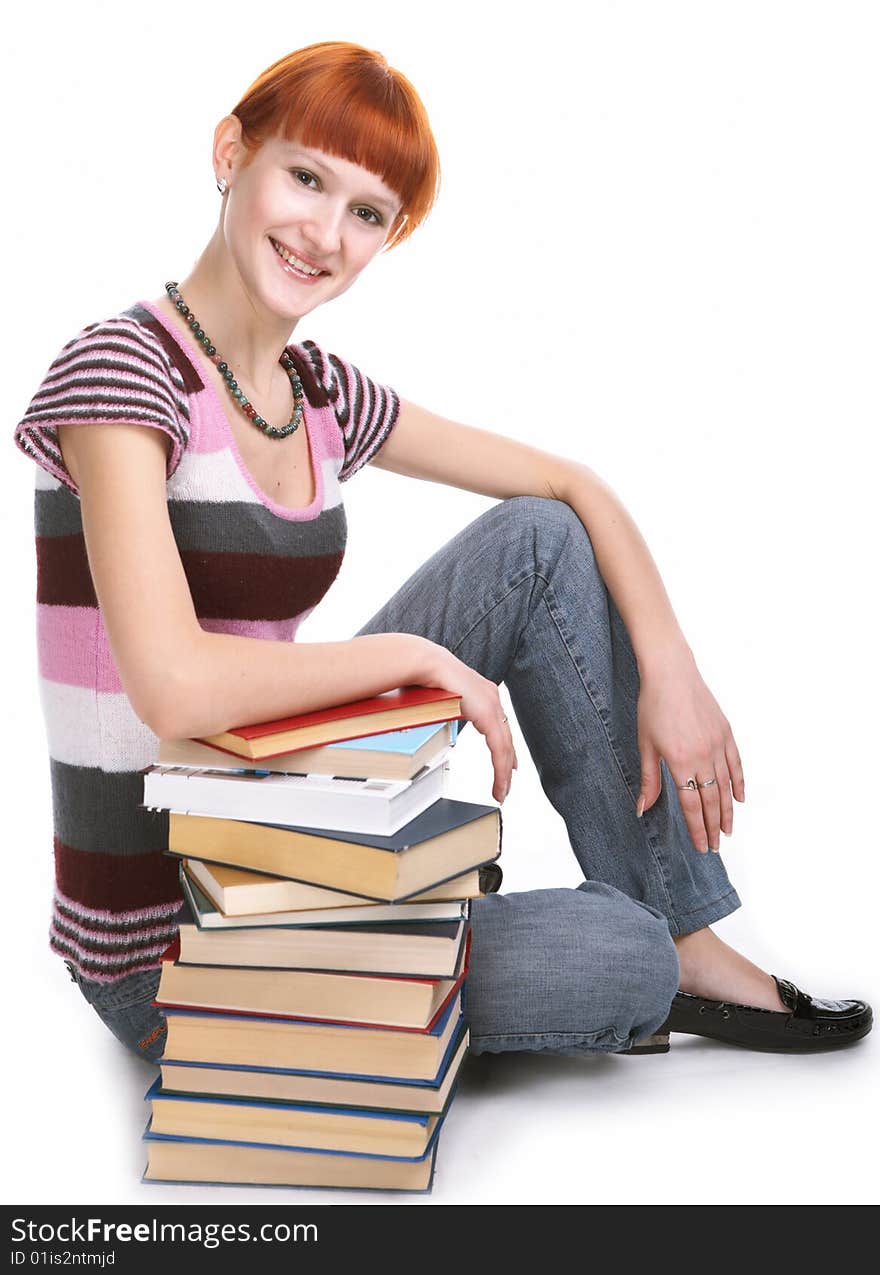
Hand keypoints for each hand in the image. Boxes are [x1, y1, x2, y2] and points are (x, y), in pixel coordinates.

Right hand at [428, 645, 517, 803]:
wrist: (425, 663)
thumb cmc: (426, 678)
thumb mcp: (443, 701)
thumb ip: (451, 712)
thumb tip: (442, 720)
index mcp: (483, 694)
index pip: (500, 727)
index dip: (506, 748)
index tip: (510, 765)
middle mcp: (492, 698)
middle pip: (506, 739)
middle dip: (507, 766)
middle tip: (505, 786)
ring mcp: (492, 705)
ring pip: (505, 747)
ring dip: (504, 773)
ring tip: (501, 792)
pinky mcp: (488, 715)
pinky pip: (499, 748)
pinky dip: (500, 769)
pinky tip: (501, 782)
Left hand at [635, 653, 744, 852]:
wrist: (672, 673)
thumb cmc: (653, 707)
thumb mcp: (646, 744)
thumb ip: (649, 780)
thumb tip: (642, 810)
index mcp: (680, 762)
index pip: (691, 805)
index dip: (697, 829)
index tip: (701, 846)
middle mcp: (703, 756)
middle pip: (712, 801)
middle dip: (713, 827)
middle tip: (715, 847)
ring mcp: (718, 744)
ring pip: (726, 786)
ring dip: (728, 811)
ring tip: (728, 831)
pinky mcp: (726, 732)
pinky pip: (736, 764)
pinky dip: (739, 783)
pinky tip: (740, 800)